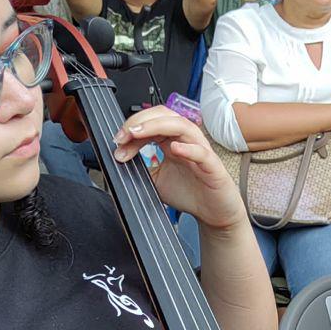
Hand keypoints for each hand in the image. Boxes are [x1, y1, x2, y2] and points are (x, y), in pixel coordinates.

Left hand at [112, 106, 247, 233]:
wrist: (212, 213)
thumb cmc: (189, 194)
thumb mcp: (156, 179)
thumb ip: (141, 166)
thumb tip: (120, 157)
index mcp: (173, 141)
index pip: (152, 121)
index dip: (133, 127)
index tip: (118, 141)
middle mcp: (186, 141)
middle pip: (165, 116)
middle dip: (141, 121)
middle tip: (123, 136)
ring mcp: (200, 151)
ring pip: (182, 126)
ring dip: (156, 126)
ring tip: (138, 134)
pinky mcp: (212, 166)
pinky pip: (201, 152)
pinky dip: (188, 148)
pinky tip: (174, 149)